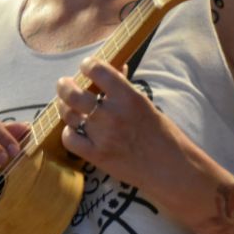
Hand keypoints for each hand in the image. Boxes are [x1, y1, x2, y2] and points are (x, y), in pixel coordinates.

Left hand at [56, 56, 165, 188]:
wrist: (170, 168)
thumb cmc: (162, 133)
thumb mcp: (144, 104)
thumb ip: (125, 87)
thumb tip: (116, 68)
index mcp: (127, 96)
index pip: (97, 70)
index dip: (87, 65)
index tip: (85, 66)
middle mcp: (112, 114)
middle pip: (73, 93)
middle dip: (64, 85)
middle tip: (64, 83)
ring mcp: (102, 136)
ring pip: (68, 114)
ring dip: (63, 106)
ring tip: (65, 104)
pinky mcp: (97, 155)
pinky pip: (70, 139)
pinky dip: (68, 132)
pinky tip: (74, 129)